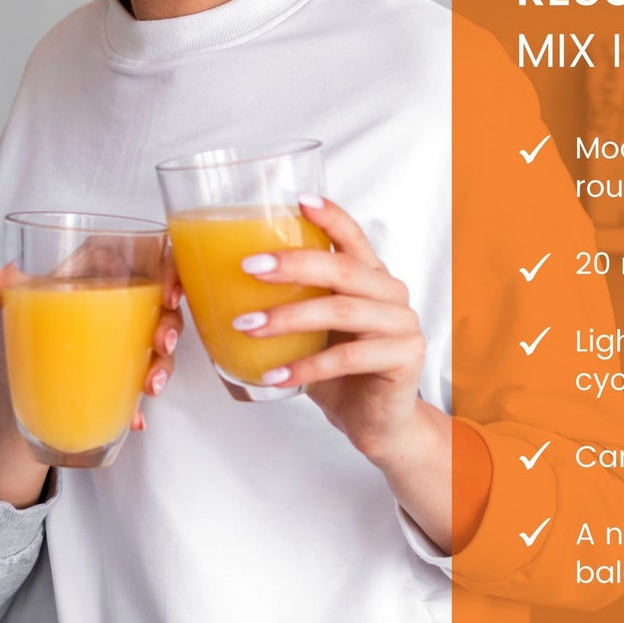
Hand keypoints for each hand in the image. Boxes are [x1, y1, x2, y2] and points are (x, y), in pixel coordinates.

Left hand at [0, 258, 183, 433]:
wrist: (11, 392)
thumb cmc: (22, 337)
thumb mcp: (11, 313)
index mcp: (95, 277)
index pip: (138, 257)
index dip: (164, 268)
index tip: (168, 290)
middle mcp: (117, 308)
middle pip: (158, 304)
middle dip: (171, 323)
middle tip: (164, 342)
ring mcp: (124, 345)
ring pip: (158, 346)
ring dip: (164, 366)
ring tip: (149, 386)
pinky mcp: (122, 380)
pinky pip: (141, 387)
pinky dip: (139, 405)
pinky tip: (134, 419)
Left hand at [236, 196, 426, 464]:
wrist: (377, 422)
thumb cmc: (339, 373)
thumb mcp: (313, 331)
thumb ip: (290, 304)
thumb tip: (218, 285)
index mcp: (371, 277)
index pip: (352, 236)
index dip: (329, 215)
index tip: (297, 200)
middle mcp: (391, 293)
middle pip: (342, 269)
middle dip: (292, 264)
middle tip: (248, 267)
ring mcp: (403, 324)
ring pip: (342, 311)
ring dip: (289, 318)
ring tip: (247, 326)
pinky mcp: (405, 358)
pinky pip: (348, 358)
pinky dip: (306, 367)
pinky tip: (274, 375)